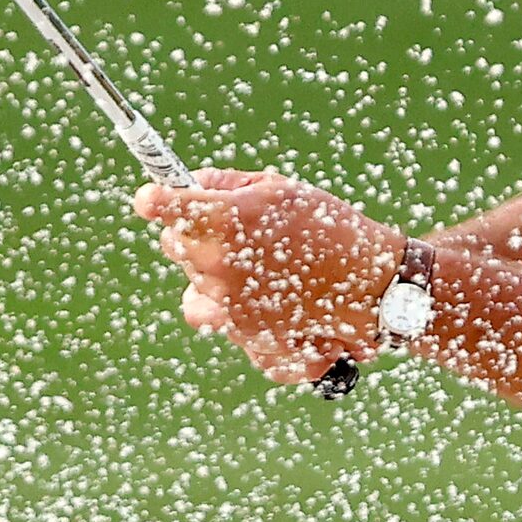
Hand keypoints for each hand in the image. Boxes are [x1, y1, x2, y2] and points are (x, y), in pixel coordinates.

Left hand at [134, 168, 398, 384]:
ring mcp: (228, 306)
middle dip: (192, 234)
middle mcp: (219, 266)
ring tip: (250, 268)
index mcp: (225, 222)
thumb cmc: (330, 229)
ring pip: (192, 286)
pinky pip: (217, 316)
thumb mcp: (282, 190)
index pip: (165, 208)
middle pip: (174, 246)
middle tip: (229, 229)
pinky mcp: (242, 335)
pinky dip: (232, 307)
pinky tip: (265, 296)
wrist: (371, 287)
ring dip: (209, 274)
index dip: (154, 199)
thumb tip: (193, 185)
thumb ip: (229, 185)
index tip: (150, 197)